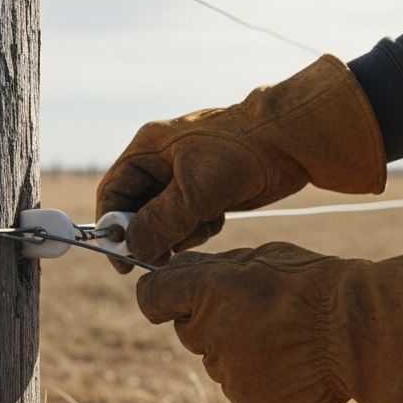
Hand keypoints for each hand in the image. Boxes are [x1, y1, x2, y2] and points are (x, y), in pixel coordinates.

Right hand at [95, 54, 385, 270]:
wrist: (289, 142)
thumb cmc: (238, 153)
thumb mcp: (193, 191)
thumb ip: (159, 222)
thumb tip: (133, 248)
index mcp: (148, 149)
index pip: (114, 193)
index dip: (113, 228)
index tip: (122, 260)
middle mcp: (161, 162)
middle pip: (138, 211)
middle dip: (152, 234)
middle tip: (165, 256)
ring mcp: (184, 177)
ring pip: (165, 220)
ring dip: (180, 232)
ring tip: (205, 222)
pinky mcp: (207, 191)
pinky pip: (189, 220)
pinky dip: (200, 226)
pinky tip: (219, 216)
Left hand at [135, 240, 402, 402]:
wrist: (363, 333)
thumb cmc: (316, 286)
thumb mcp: (261, 257)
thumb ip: (212, 269)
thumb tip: (176, 273)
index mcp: (208, 290)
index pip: (151, 296)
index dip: (163, 294)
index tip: (174, 296)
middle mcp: (209, 333)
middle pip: (188, 330)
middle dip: (211, 321)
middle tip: (258, 314)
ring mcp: (227, 374)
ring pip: (216, 361)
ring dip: (237, 352)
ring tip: (283, 340)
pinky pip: (239, 390)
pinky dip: (257, 382)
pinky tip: (289, 367)